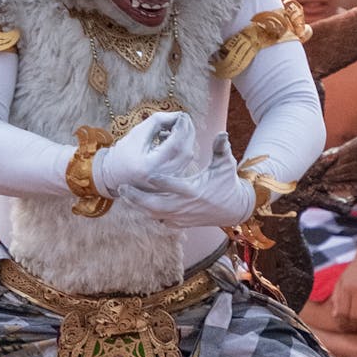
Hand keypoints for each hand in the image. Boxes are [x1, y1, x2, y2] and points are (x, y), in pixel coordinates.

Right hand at [94, 111, 195, 195]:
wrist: (115, 175)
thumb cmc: (123, 154)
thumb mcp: (137, 133)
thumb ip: (158, 121)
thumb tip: (179, 115)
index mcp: (149, 166)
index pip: (175, 145)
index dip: (182, 128)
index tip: (182, 115)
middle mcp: (161, 178)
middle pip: (185, 152)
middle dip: (187, 132)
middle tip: (182, 118)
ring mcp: (168, 183)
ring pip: (187, 157)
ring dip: (186, 139)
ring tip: (172, 129)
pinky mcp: (171, 183)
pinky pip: (184, 162)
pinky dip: (183, 147)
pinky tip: (170, 141)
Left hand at [118, 133, 251, 227]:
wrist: (233, 209)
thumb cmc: (227, 183)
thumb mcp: (226, 165)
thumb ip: (221, 148)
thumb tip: (222, 133)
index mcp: (194, 190)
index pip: (175, 186)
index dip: (161, 182)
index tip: (147, 175)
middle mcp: (185, 206)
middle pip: (157, 205)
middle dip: (138, 198)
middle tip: (122, 188)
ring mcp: (182, 217)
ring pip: (155, 214)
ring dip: (138, 206)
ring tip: (123, 195)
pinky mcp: (181, 224)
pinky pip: (160, 221)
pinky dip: (148, 214)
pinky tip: (135, 205)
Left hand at [330, 251, 356, 332]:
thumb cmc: (355, 270)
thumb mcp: (342, 280)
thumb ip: (337, 296)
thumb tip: (335, 314)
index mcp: (344, 288)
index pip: (342, 312)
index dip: (343, 323)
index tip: (346, 329)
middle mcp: (355, 289)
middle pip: (354, 315)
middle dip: (355, 326)